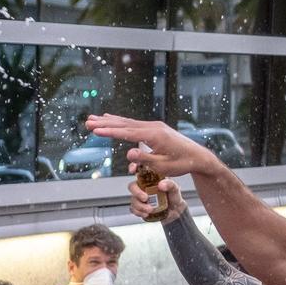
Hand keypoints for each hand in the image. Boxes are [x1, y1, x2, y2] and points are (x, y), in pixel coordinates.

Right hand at [84, 116, 218, 181]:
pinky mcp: (154, 129)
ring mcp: (154, 126)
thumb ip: (145, 158)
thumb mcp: (163, 165)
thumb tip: (128, 153)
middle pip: (124, 124)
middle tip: (87, 123)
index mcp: (154, 135)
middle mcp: (153, 127)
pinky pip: (133, 124)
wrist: (197, 156)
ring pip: (127, 122)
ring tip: (93, 119)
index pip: (127, 133)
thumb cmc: (181, 163)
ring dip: (110, 121)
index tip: (95, 131)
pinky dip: (120, 122)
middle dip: (105, 124)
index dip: (110, 132)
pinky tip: (111, 119)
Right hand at [129, 175, 186, 221]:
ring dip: (139, 206)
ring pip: (132, 199)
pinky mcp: (139, 207)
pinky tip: (146, 214)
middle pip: (132, 186)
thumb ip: (170, 184)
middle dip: (136, 192)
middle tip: (145, 198)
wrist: (174, 211)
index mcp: (150, 178)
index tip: (133, 170)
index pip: (139, 170)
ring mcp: (139, 197)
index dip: (133, 167)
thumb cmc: (173, 196)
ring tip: (150, 210)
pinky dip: (138, 212)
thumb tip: (161, 184)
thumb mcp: (175, 189)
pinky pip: (133, 209)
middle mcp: (143, 187)